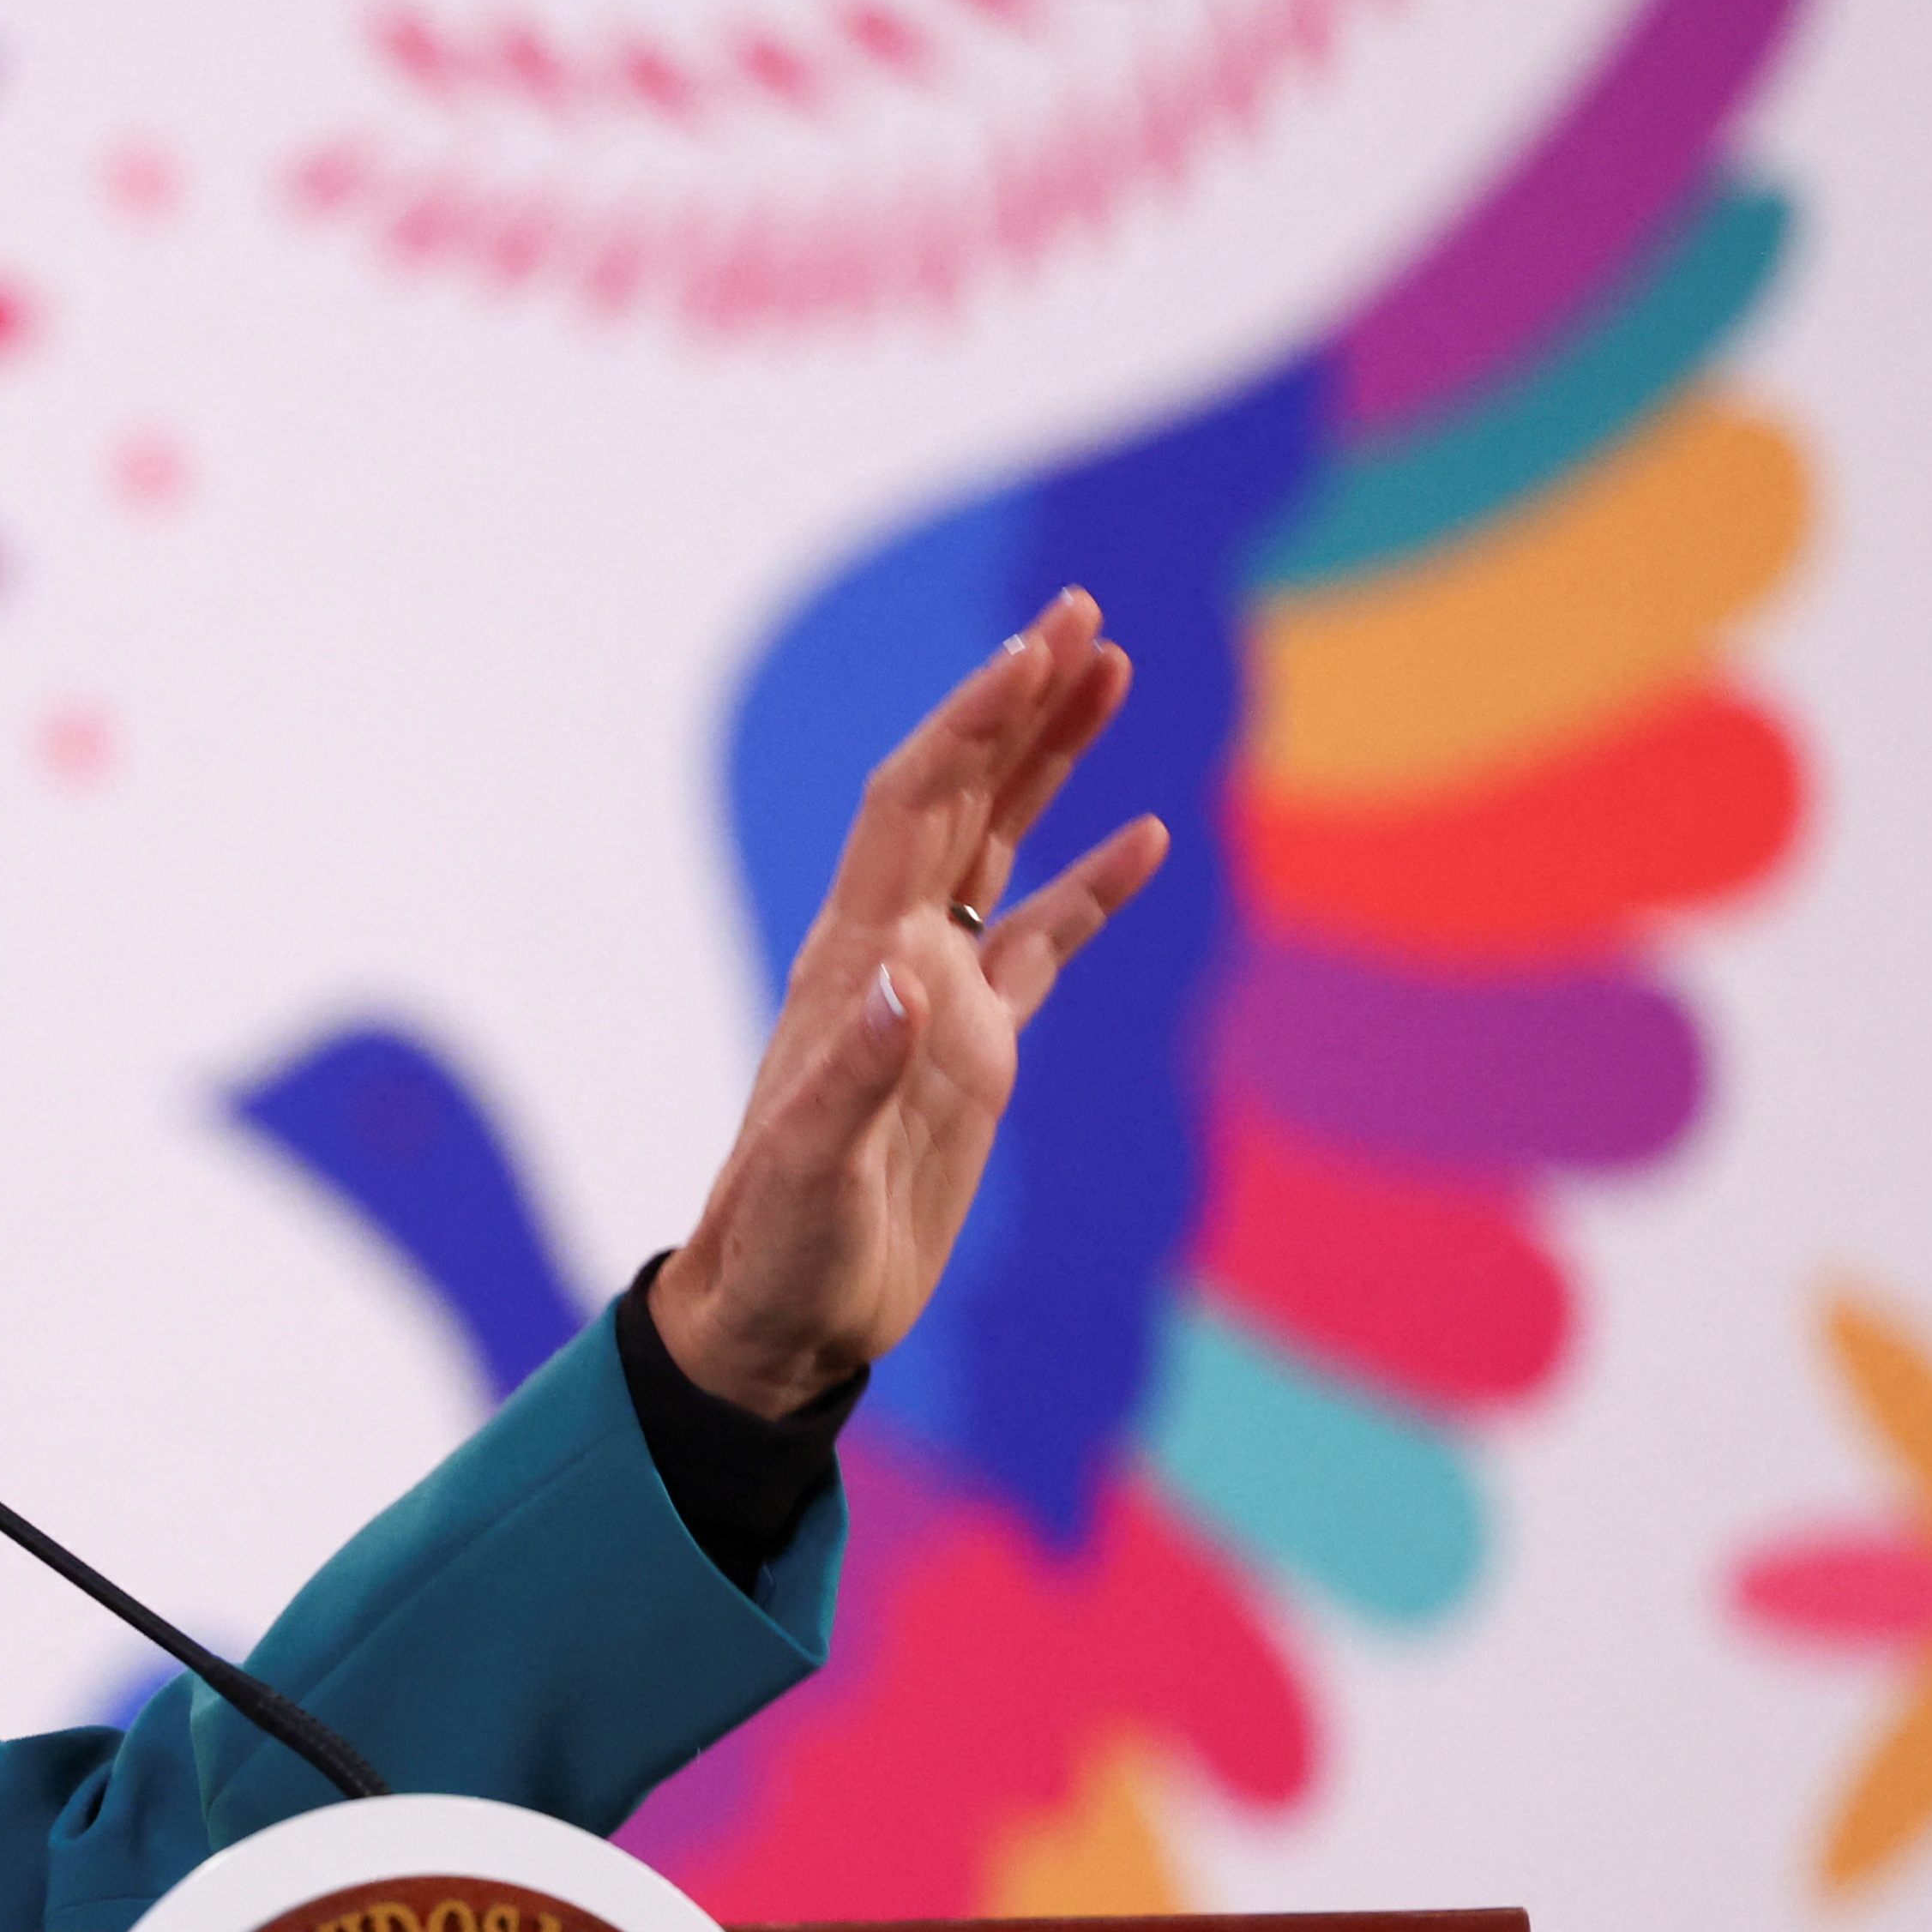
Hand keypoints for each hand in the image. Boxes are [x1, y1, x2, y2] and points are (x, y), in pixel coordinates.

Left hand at [650, 587, 1164, 1416]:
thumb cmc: (783, 1248)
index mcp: (853, 964)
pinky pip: (1042, 942)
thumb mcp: (813, 1168)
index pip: (910, 808)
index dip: (968, 727)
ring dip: (1053, 761)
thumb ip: (857, 1075)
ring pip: (1002, 846)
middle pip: (960, 795)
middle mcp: (893, 957)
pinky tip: (1148, 836)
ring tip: (1114, 671)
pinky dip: (1092, 888)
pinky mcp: (977, 1050)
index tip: (1033, 652)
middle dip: (1016, 705)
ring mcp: (939, 997)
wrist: (785, 1316)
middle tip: (1084, 614)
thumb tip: (908, 977)